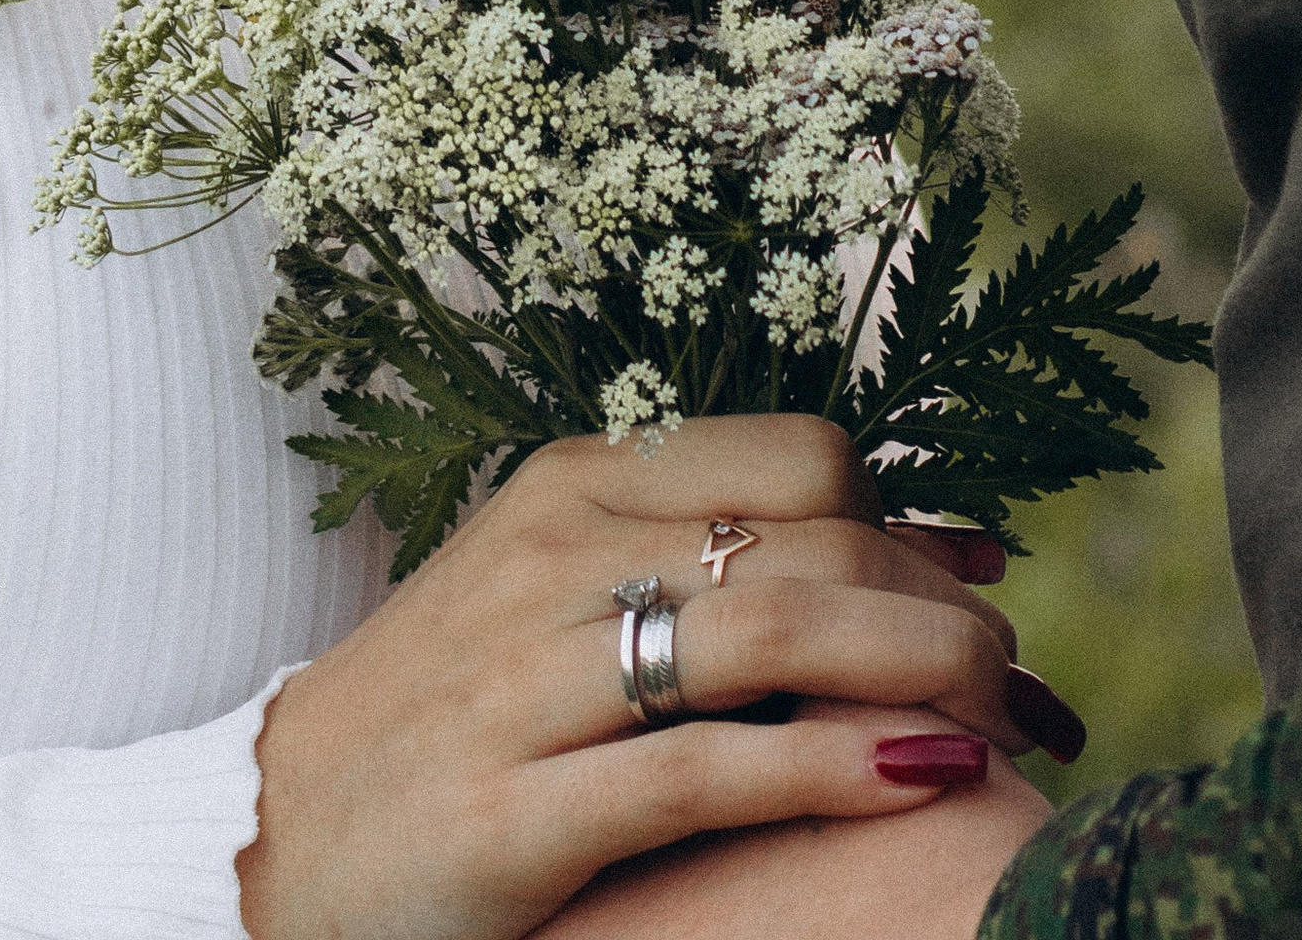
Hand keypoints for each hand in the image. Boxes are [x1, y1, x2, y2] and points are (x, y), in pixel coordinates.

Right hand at [237, 417, 1058, 939]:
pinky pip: (706, 768)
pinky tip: (927, 778)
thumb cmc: (452, 716)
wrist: (270, 842)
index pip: (801, 458)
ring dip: (924, 672)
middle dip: (951, 609)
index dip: (917, 521)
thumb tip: (937, 540)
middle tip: (1031, 689)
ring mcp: (526, 682)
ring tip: (1012, 729)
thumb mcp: (561, 596)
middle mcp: (551, 557)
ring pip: (773, 632)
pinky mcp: (513, 811)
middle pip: (811, 540)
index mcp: (569, 487)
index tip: (987, 591)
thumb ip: (714, 560)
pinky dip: (836, 767)